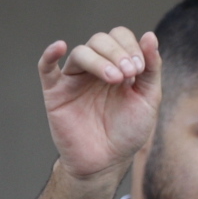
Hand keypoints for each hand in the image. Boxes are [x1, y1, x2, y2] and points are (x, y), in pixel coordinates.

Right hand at [37, 28, 161, 184]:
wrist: (106, 162)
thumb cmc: (128, 132)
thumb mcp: (148, 99)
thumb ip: (151, 68)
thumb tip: (150, 36)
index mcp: (117, 65)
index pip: (120, 37)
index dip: (130, 46)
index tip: (139, 69)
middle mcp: (95, 68)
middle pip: (100, 40)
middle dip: (117, 53)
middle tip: (128, 74)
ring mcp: (74, 79)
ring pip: (81, 53)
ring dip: (99, 60)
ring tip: (114, 79)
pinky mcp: (55, 92)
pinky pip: (45, 68)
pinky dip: (49, 54)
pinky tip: (59, 46)